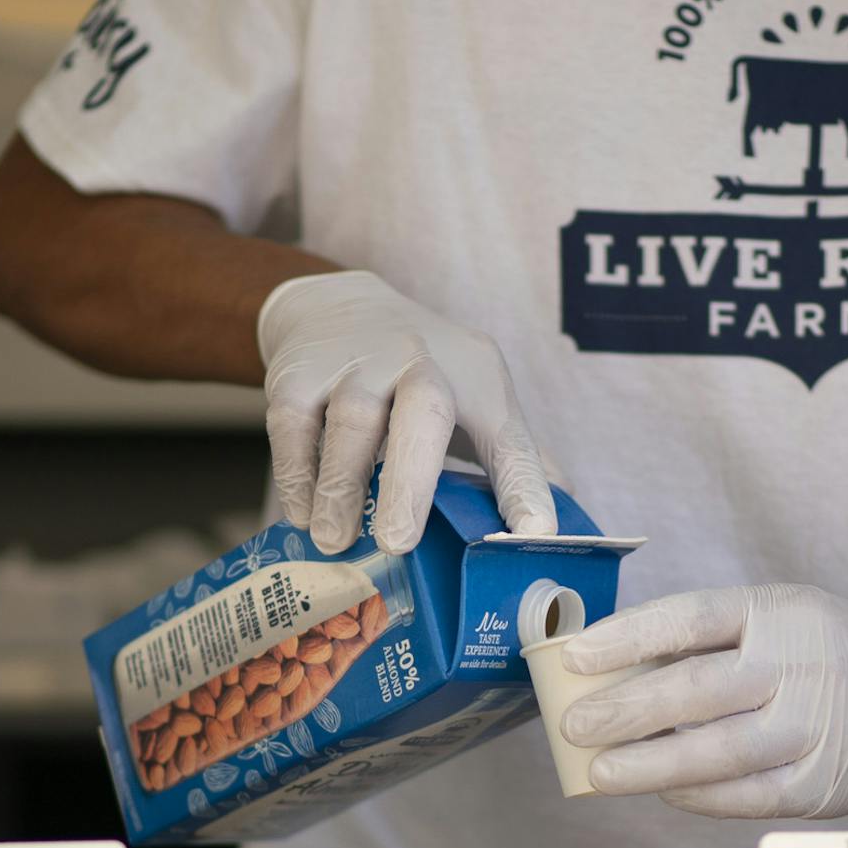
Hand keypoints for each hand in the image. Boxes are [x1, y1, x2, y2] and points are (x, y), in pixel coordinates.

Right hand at [259, 271, 560, 554]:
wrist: (335, 305)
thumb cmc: (418, 375)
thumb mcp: (472, 399)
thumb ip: (510, 459)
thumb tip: (553, 529)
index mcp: (477, 377)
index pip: (509, 439)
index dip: (524, 487)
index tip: (535, 534)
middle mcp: (422, 360)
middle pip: (425, 413)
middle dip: (412, 481)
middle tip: (397, 541)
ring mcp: (358, 361)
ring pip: (352, 421)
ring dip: (342, 486)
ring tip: (336, 540)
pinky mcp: (300, 370)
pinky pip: (295, 424)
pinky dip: (298, 474)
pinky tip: (303, 514)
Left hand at [558, 584, 847, 818]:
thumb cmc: (823, 649)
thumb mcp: (777, 617)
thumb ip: (707, 644)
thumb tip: (612, 677)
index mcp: (776, 613)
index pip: (691, 619)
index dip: (628, 638)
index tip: (574, 658)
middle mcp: (797, 666)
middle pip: (699, 689)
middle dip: (628, 709)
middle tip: (574, 725)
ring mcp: (814, 727)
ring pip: (720, 751)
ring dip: (652, 764)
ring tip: (601, 771)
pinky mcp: (824, 782)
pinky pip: (749, 796)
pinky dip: (699, 796)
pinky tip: (663, 791)